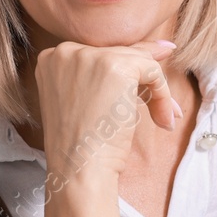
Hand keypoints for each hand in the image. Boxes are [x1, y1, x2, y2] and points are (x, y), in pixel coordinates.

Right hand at [31, 39, 180, 188]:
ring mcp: (89, 56)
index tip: (141, 91)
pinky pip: (152, 71)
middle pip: (119, 54)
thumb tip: (163, 46)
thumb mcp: (87, 100)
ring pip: (138, 61)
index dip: (124, 75)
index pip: (98, 54)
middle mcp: (66, 51)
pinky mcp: (115, 66)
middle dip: (143, 82)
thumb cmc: (82, 145)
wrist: (79, 169)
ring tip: (162, 119)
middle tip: (161, 111)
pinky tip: (163, 119)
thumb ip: (113, 72)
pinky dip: (163, 95)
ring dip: (157, 91)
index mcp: (52, 58)